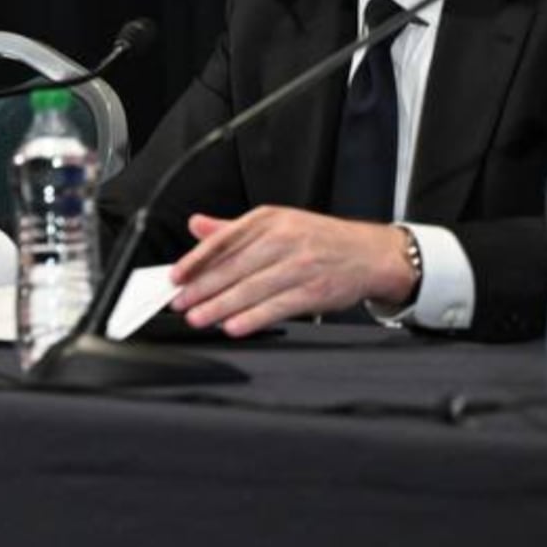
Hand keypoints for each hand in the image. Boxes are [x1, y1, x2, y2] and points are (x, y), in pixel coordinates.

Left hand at [170, 206, 412, 336]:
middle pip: (233, 268)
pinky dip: (253, 318)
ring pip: (251, 289)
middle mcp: (282, 240)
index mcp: (268, 220)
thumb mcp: (277, 223)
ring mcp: (299, 266)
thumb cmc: (319, 239)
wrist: (370, 253)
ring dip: (220, 307)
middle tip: (179, 304)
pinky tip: (233, 326)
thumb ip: (233, 229)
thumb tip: (197, 226)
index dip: (196, 260)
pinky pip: (277, 307)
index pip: (223, 241)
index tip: (176, 277)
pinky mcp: (314, 291)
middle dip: (201, 289)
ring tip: (198, 318)